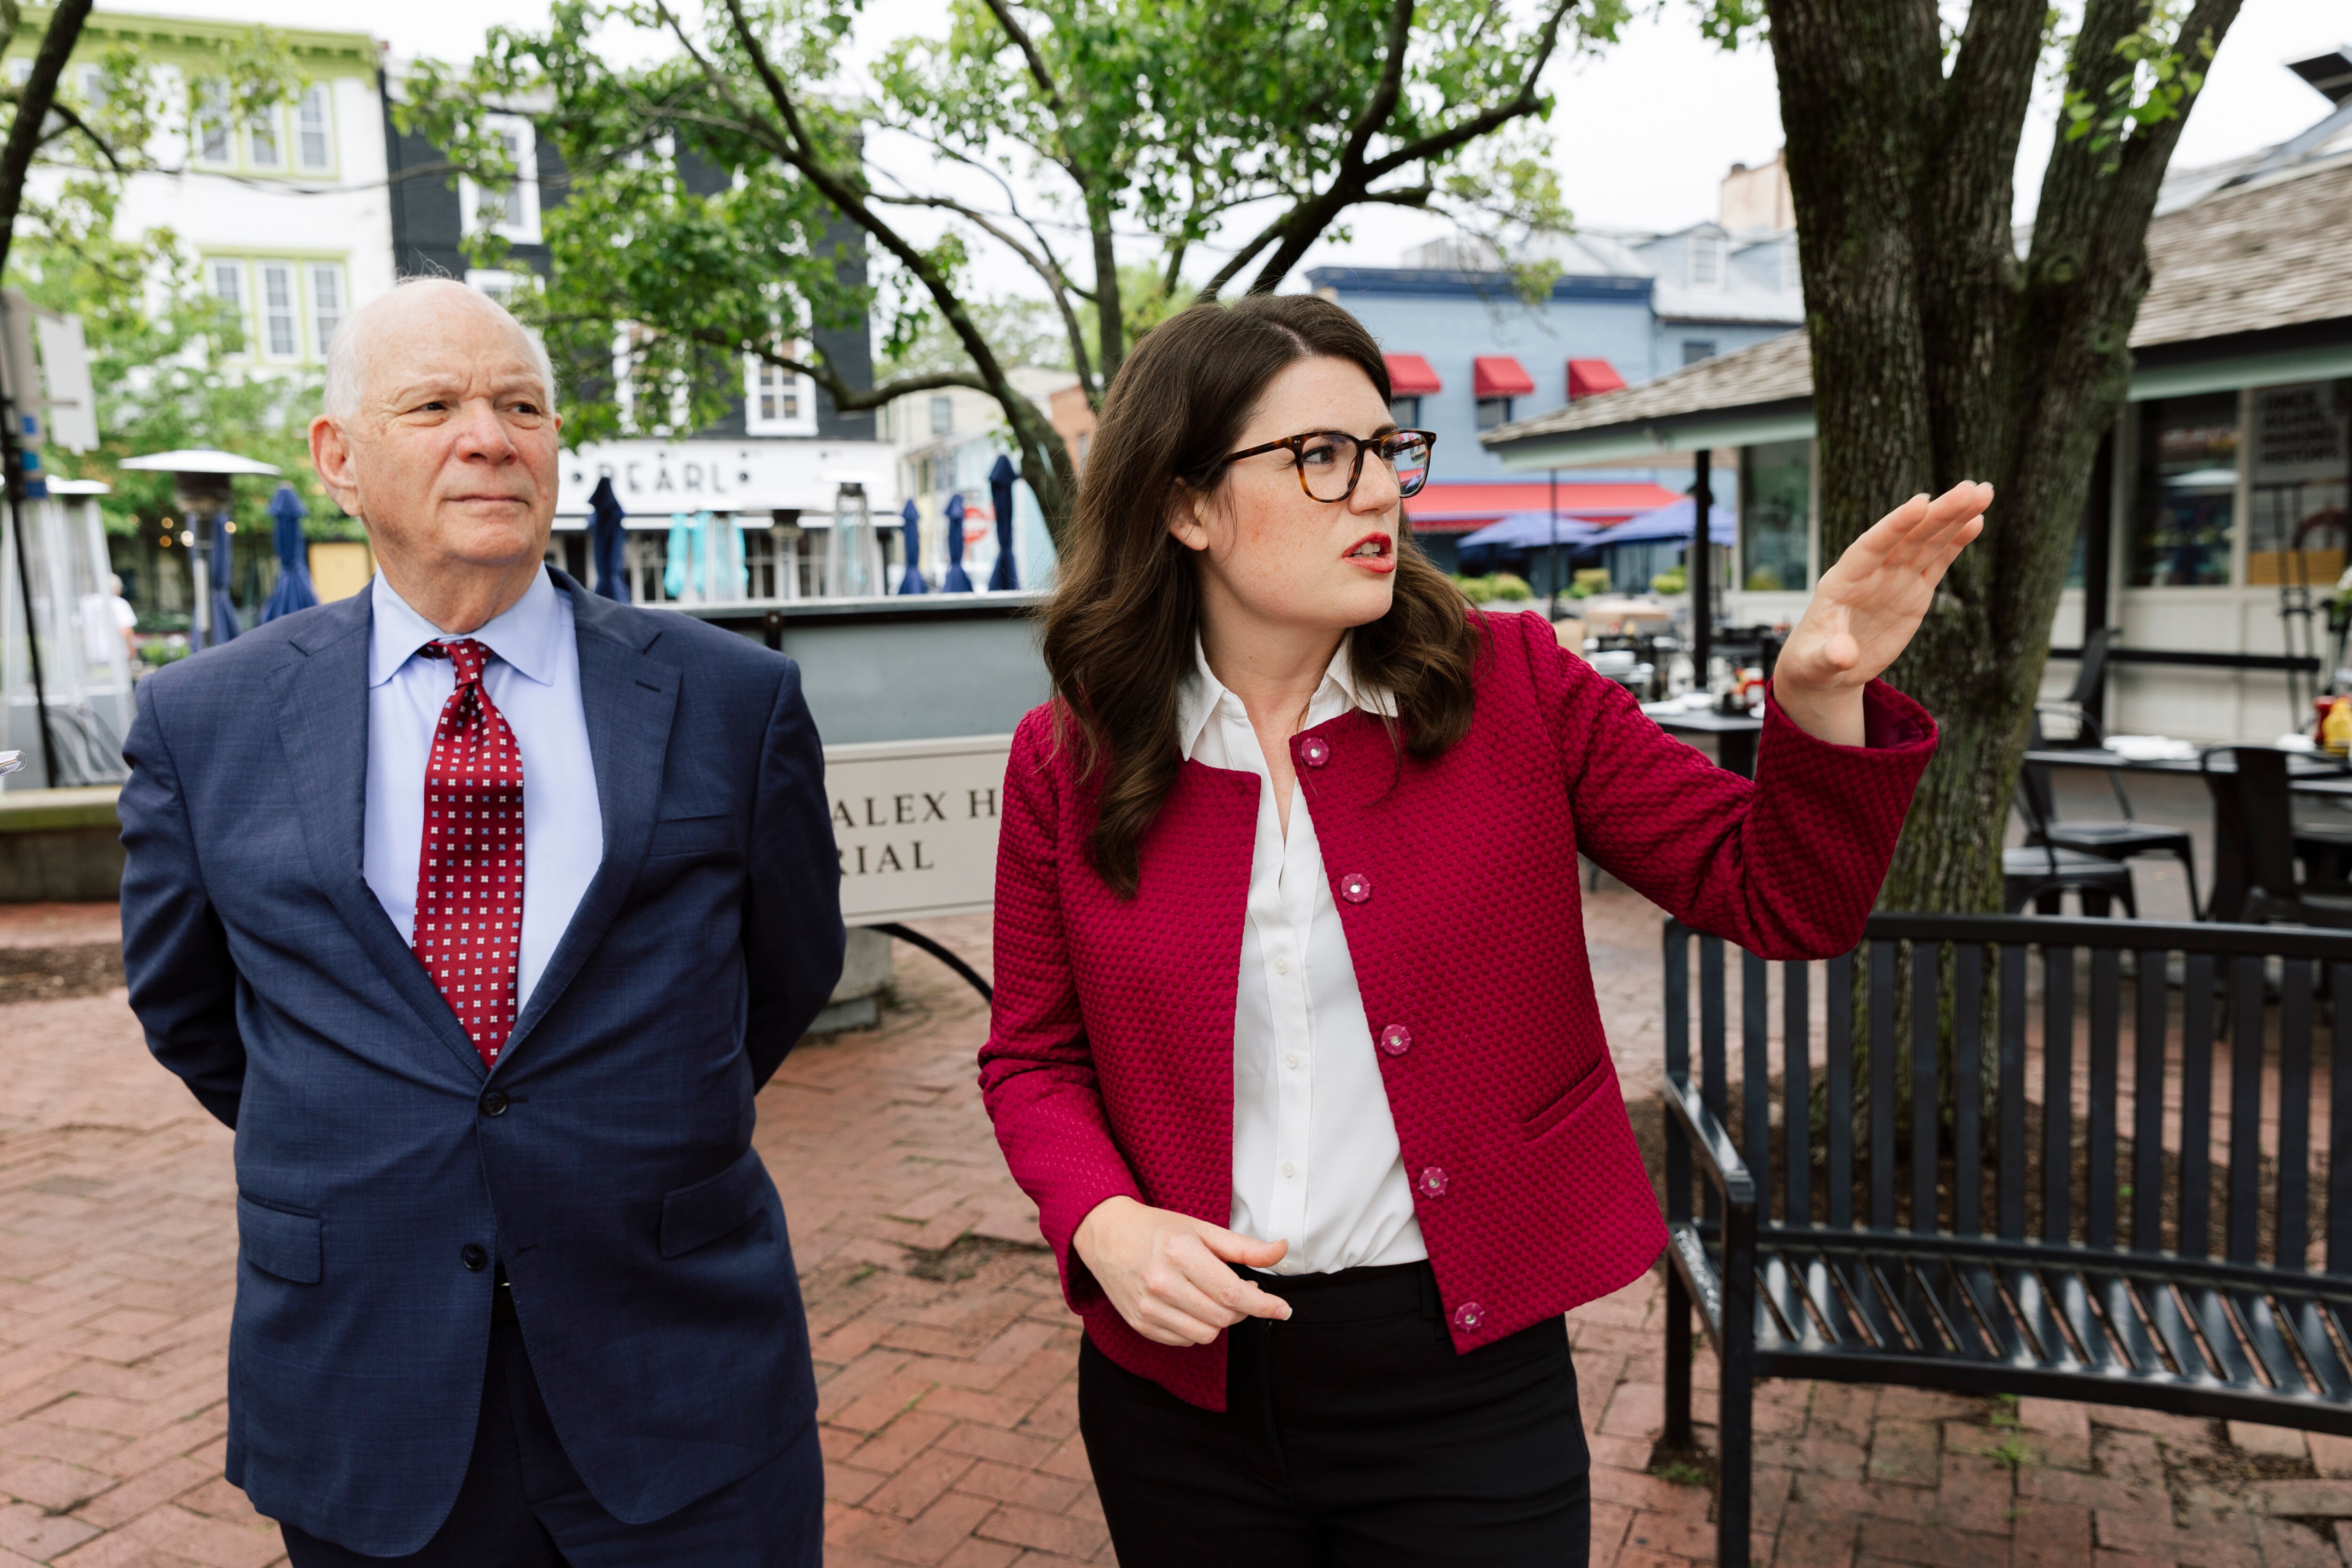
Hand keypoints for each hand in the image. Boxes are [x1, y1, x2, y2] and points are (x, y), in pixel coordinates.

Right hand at [1071, 1195, 1293, 1345]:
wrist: (1105, 1234)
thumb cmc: (1157, 1228)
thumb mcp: (1201, 1228)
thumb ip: (1243, 1246)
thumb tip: (1282, 1249)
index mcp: (1180, 1253)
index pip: (1232, 1292)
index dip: (1263, 1304)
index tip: (1283, 1309)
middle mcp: (1162, 1283)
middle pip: (1222, 1316)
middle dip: (1243, 1308)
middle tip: (1242, 1289)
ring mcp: (1148, 1307)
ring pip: (1206, 1334)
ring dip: (1221, 1320)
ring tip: (1215, 1297)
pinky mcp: (1140, 1324)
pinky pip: (1184, 1340)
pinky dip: (1197, 1328)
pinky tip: (1192, 1306)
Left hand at [1772, 482, 1989, 744]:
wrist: (1827, 668)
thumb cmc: (1813, 662)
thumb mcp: (1815, 663)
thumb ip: (1829, 655)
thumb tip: (1844, 656)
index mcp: (1842, 581)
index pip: (1870, 546)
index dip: (1895, 526)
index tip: (1921, 502)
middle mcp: (1871, 572)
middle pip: (1907, 537)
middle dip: (1938, 513)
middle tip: (1971, 488)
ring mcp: (1894, 578)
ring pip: (1927, 542)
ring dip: (1954, 517)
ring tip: (1982, 491)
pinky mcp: (1913, 591)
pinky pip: (1937, 561)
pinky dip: (1956, 542)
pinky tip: (1976, 520)